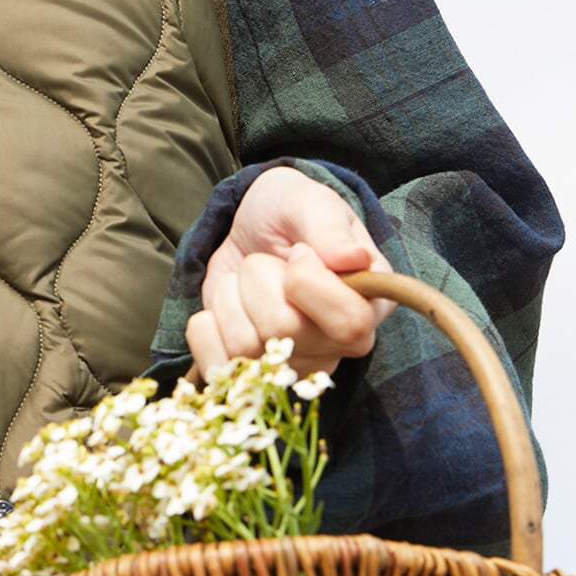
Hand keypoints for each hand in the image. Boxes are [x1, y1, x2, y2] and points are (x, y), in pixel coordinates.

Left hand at [187, 167, 391, 379]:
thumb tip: (352, 258)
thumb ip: (328, 228)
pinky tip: (222, 308)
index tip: (299, 251)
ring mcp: (293, 364)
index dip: (307, 283)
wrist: (252, 228)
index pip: (350, 323)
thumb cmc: (291, 214)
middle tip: (266, 261)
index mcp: (370, 305)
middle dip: (259, 278)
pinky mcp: (251, 372)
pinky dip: (205, 329)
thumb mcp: (310, 202)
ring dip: (230, 297)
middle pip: (282, 330)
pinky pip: (216, 367)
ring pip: (244, 346)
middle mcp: (338, 346)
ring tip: (247, 281)